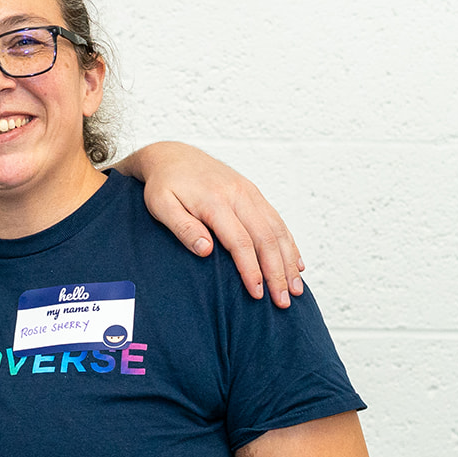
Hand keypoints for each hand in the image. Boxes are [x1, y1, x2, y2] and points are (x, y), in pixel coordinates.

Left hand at [120, 141, 304, 306]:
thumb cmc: (163, 185)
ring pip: (277, 230)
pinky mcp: (253, 193)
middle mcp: (238, 195)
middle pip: (265, 238)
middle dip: (277, 272)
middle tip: (282, 301)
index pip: (240, 242)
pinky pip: (276, 220)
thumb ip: (182, 227)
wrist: (172, 154)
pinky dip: (289, 243)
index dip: (251, 270)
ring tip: (295, 288)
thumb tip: (206, 250)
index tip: (257, 294)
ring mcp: (249, 192)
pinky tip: (296, 264)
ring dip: (289, 261)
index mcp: (215, 201)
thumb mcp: (161, 206)